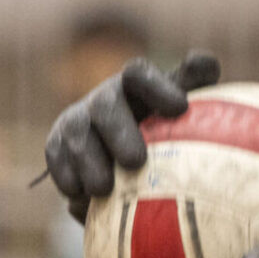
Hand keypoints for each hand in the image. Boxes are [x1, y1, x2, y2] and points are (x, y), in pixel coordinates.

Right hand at [43, 51, 219, 221]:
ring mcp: (77, 120)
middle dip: (118, 133)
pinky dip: (68, 178)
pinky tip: (82, 197)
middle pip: (105, 106)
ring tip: (105, 189)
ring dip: (89, 162)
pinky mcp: (57, 145)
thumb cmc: (169, 126)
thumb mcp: (188, 103)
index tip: (180, 108)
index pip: (139, 73)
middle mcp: (104, 98)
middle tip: (135, 161)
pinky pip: (56, 158)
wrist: (130, 157)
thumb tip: (202, 60)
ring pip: (75, 135)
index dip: (157, 86)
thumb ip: (198, 80)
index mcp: (135, 85)